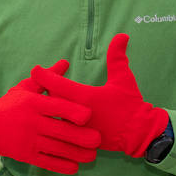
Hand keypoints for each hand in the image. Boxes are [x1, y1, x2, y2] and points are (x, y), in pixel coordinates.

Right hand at [0, 61, 100, 173]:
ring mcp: (28, 140)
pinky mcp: (25, 155)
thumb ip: (48, 78)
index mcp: (33, 103)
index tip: (89, 116)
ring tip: (92, 155)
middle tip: (98, 139)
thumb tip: (65, 63)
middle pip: (60, 130)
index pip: (56, 107)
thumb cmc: (11, 104)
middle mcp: (31, 122)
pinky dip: (61, 166)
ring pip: (56, 149)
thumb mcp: (26, 87)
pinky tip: (75, 167)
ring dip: (76, 154)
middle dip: (81, 137)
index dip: (73, 112)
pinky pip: (46, 162)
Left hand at [29, 33, 168, 157]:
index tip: (36, 69)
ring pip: (54, 115)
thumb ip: (117, 56)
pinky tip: (56, 115)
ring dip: (50, 105)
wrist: (139, 134)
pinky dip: (57, 120)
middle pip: (50, 99)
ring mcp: (76, 129)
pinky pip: (60, 129)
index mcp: (84, 97)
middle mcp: (76, 114)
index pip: (55, 84)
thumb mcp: (123, 78)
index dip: (43, 75)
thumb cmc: (130, 105)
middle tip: (43, 81)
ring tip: (47, 97)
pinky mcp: (78, 140)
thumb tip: (121, 35)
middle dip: (45, 89)